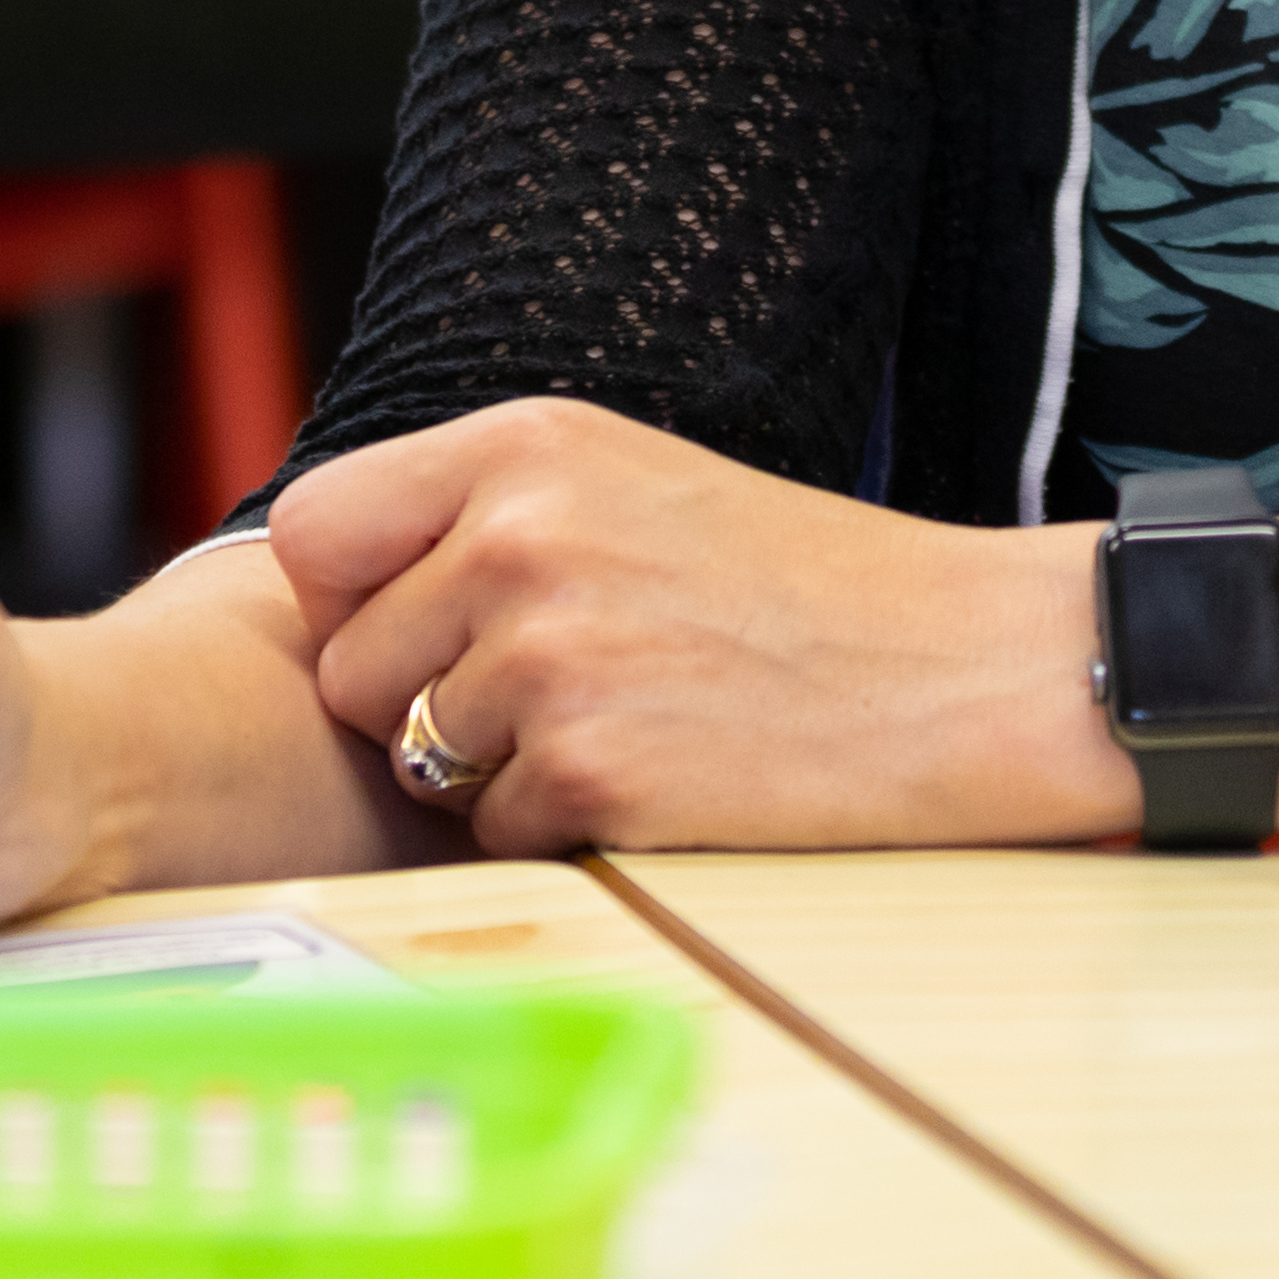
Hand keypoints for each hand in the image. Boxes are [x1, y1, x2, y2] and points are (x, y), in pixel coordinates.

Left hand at [274, 398, 1106, 852]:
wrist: (965, 667)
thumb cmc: (800, 584)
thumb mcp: (627, 479)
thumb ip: (481, 513)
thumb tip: (331, 592)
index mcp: (519, 445)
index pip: (314, 534)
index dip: (352, 603)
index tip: (421, 629)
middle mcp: (515, 537)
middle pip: (352, 671)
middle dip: (424, 708)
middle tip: (558, 697)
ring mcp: (549, 657)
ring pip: (420, 764)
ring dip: (498, 775)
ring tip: (630, 725)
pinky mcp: (591, 774)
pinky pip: (496, 834)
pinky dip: (563, 830)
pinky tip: (664, 779)